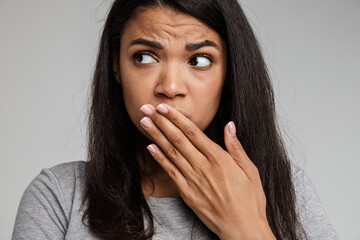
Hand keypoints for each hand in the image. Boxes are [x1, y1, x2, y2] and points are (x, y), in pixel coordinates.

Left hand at [139, 103, 274, 239]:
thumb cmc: (249, 200)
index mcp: (218, 158)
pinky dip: (159, 158)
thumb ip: (236, 147)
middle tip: (147, 108)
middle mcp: (202, 167)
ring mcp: (192, 180)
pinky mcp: (186, 193)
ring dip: (156, 135)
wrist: (241, 228)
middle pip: (177, 139)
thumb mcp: (250, 170)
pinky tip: (150, 147)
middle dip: (161, 121)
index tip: (164, 107)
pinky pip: (170, 172)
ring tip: (144, 122)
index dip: (176, 118)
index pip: (193, 132)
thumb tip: (230, 125)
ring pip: (170, 152)